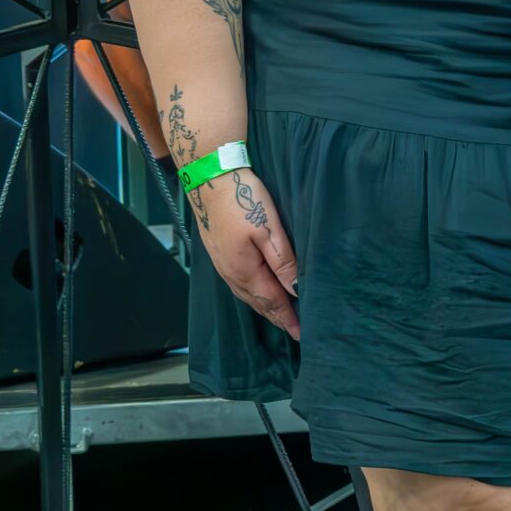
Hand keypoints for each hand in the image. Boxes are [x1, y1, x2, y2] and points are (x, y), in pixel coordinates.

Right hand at [191, 168, 300, 337]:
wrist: (208, 176)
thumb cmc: (241, 198)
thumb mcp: (269, 229)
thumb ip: (283, 262)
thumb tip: (297, 290)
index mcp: (245, 270)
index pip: (272, 302)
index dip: (288, 318)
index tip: (302, 333)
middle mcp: (231, 274)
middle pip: (259, 303)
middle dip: (278, 317)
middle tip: (295, 330)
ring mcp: (222, 265)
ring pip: (248, 295)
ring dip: (265, 308)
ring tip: (281, 317)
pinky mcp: (219, 255)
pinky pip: (239, 285)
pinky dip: (254, 295)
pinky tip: (259, 293)